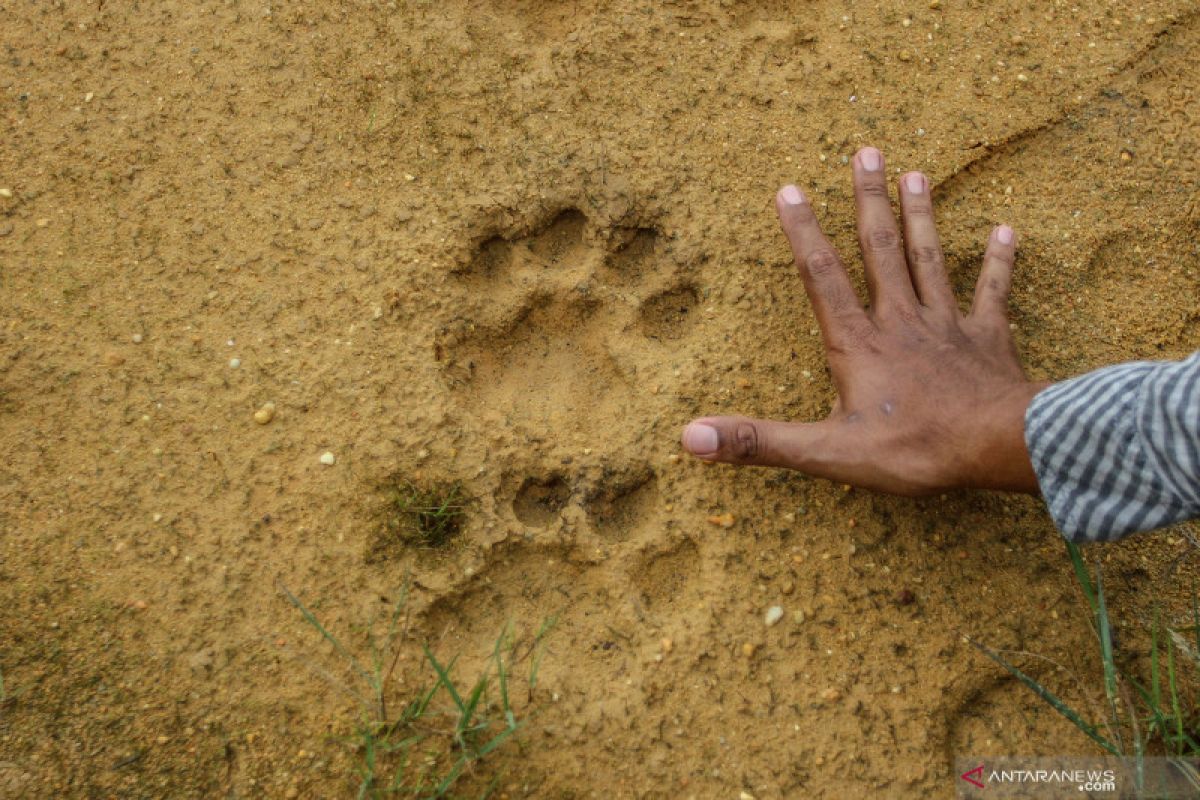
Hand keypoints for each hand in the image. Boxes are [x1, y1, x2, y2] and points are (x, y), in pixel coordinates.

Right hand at [681, 147, 1047, 494]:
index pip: (822, 277)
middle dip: (870, 201)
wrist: (998, 447)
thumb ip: (760, 441)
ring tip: (916, 174)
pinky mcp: (989, 340)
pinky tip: (1005, 230)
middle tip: (866, 153)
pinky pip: (993, 292)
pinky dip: (999, 262)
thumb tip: (691, 437)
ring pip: (930, 260)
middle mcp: (901, 321)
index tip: (789, 189)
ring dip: (921, 217)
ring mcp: (948, 326)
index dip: (803, 232)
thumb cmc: (914, 449)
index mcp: (858, 344)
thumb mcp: (826, 452)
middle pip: (881, 250)